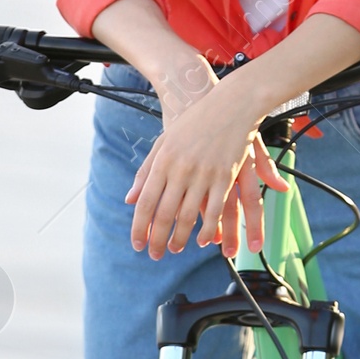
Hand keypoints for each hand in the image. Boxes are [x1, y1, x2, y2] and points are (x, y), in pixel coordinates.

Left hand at [126, 62, 288, 260]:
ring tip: (174, 249)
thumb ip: (147, 171)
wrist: (229, 103)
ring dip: (180, 237)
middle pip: (164, 213)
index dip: (140, 226)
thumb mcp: (164, 142)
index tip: (137, 244)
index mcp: (163, 161)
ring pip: (188, 215)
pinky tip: (203, 239)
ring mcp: (204, 173)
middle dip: (157, 238)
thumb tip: (130, 199)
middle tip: (154, 255)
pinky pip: (214, 209)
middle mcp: (180, 169)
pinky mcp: (225, 176)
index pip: (145, 202)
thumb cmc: (194, 122)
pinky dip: (208, 228)